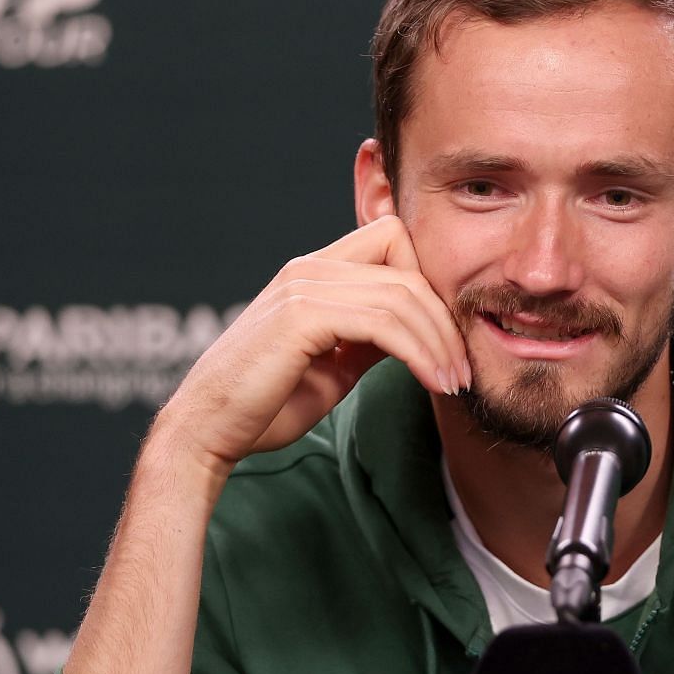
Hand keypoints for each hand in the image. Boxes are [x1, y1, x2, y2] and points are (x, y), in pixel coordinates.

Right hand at [155, 216, 470, 476]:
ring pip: (402, 294)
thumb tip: (417, 337)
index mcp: (315, 273)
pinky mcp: (300, 316)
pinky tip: (432, 382)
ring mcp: (303, 287)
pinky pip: (383, 322)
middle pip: (408, 265)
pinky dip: (419, 353)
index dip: (429, 285)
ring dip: (440, 342)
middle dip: (446, 320)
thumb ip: (370, 341)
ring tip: (455, 383)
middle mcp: (309, 268)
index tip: (448, 341)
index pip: (394, 242)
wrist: (209, 431)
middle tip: (464, 370)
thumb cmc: (266, 405)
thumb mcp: (334, 367)